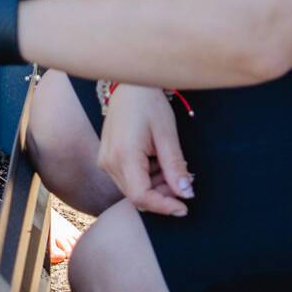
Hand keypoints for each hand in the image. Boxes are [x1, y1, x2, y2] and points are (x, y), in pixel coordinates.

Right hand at [97, 84, 192, 216]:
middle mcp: (109, 162)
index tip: (184, 207)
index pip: (141, 196)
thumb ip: (175, 167)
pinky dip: (145, 177)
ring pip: (132, 189)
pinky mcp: (107, 157)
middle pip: (136, 196)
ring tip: (171, 166)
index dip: (164, 206)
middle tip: (183, 182)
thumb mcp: (167, 134)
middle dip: (162, 195)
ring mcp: (105, 160)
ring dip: (155, 186)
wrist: (129, 84)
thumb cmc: (148, 103)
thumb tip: (186, 194)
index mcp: (123, 156)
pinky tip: (157, 161)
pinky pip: (127, 178)